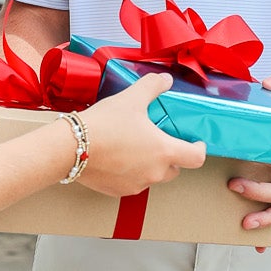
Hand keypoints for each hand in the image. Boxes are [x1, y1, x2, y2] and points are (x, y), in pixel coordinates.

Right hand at [78, 73, 205, 197]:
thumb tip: (166, 80)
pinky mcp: (117, 191)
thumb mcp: (132, 98)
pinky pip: (132, 183)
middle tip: (159, 141)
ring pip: (152, 177)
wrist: (71, 147)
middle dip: (171, 157)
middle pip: (174, 170)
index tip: (196, 143)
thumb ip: (153, 86)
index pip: (196, 158)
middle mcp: (154, 173)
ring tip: (134, 148)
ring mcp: (136, 184)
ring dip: (149, 166)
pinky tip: (117, 158)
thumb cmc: (105, 124)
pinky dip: (130, 173)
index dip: (199, 150)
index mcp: (164, 151)